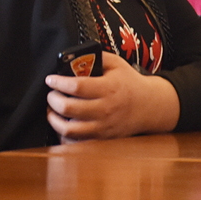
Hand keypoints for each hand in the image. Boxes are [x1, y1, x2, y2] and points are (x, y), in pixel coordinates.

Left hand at [45, 53, 181, 140]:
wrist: (149, 106)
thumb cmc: (130, 84)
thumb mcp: (117, 64)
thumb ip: (97, 57)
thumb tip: (74, 57)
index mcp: (108, 88)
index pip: (76, 86)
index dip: (58, 82)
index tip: (51, 80)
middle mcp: (105, 109)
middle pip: (69, 108)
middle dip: (53, 100)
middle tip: (52, 94)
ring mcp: (103, 127)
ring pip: (69, 130)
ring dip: (54, 119)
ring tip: (53, 110)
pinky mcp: (102, 139)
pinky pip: (76, 142)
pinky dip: (65, 135)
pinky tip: (64, 125)